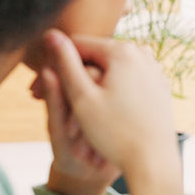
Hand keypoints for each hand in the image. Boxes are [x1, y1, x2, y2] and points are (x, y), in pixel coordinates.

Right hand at [41, 29, 182, 194]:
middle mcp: (142, 53)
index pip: (77, 45)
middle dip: (71, 75)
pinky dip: (110, 91)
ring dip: (89, 84)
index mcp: (122, 51)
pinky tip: (96, 112)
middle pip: (95, 57)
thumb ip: (65, 63)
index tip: (35, 91)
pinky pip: (127, 80)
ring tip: (68, 110)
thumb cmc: (115, 133)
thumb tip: (50, 33)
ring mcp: (154, 68)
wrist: (154, 161)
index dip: (53, 65)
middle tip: (43, 101)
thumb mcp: (82, 97)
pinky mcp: (159, 85)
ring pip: (110, 69)